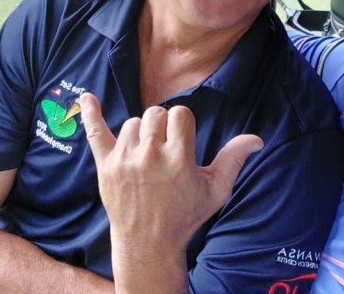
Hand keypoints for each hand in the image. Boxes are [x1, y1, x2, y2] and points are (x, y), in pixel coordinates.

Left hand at [79, 93, 262, 292]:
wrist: (148, 245)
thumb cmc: (185, 216)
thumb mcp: (215, 192)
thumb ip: (233, 160)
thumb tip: (257, 139)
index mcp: (178, 159)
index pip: (180, 114)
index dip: (184, 124)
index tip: (183, 139)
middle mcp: (150, 156)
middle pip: (156, 114)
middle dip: (163, 126)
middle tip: (165, 149)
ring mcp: (125, 160)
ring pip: (133, 122)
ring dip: (140, 132)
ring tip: (146, 155)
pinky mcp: (106, 165)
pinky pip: (95, 132)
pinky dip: (90, 113)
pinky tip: (86, 98)